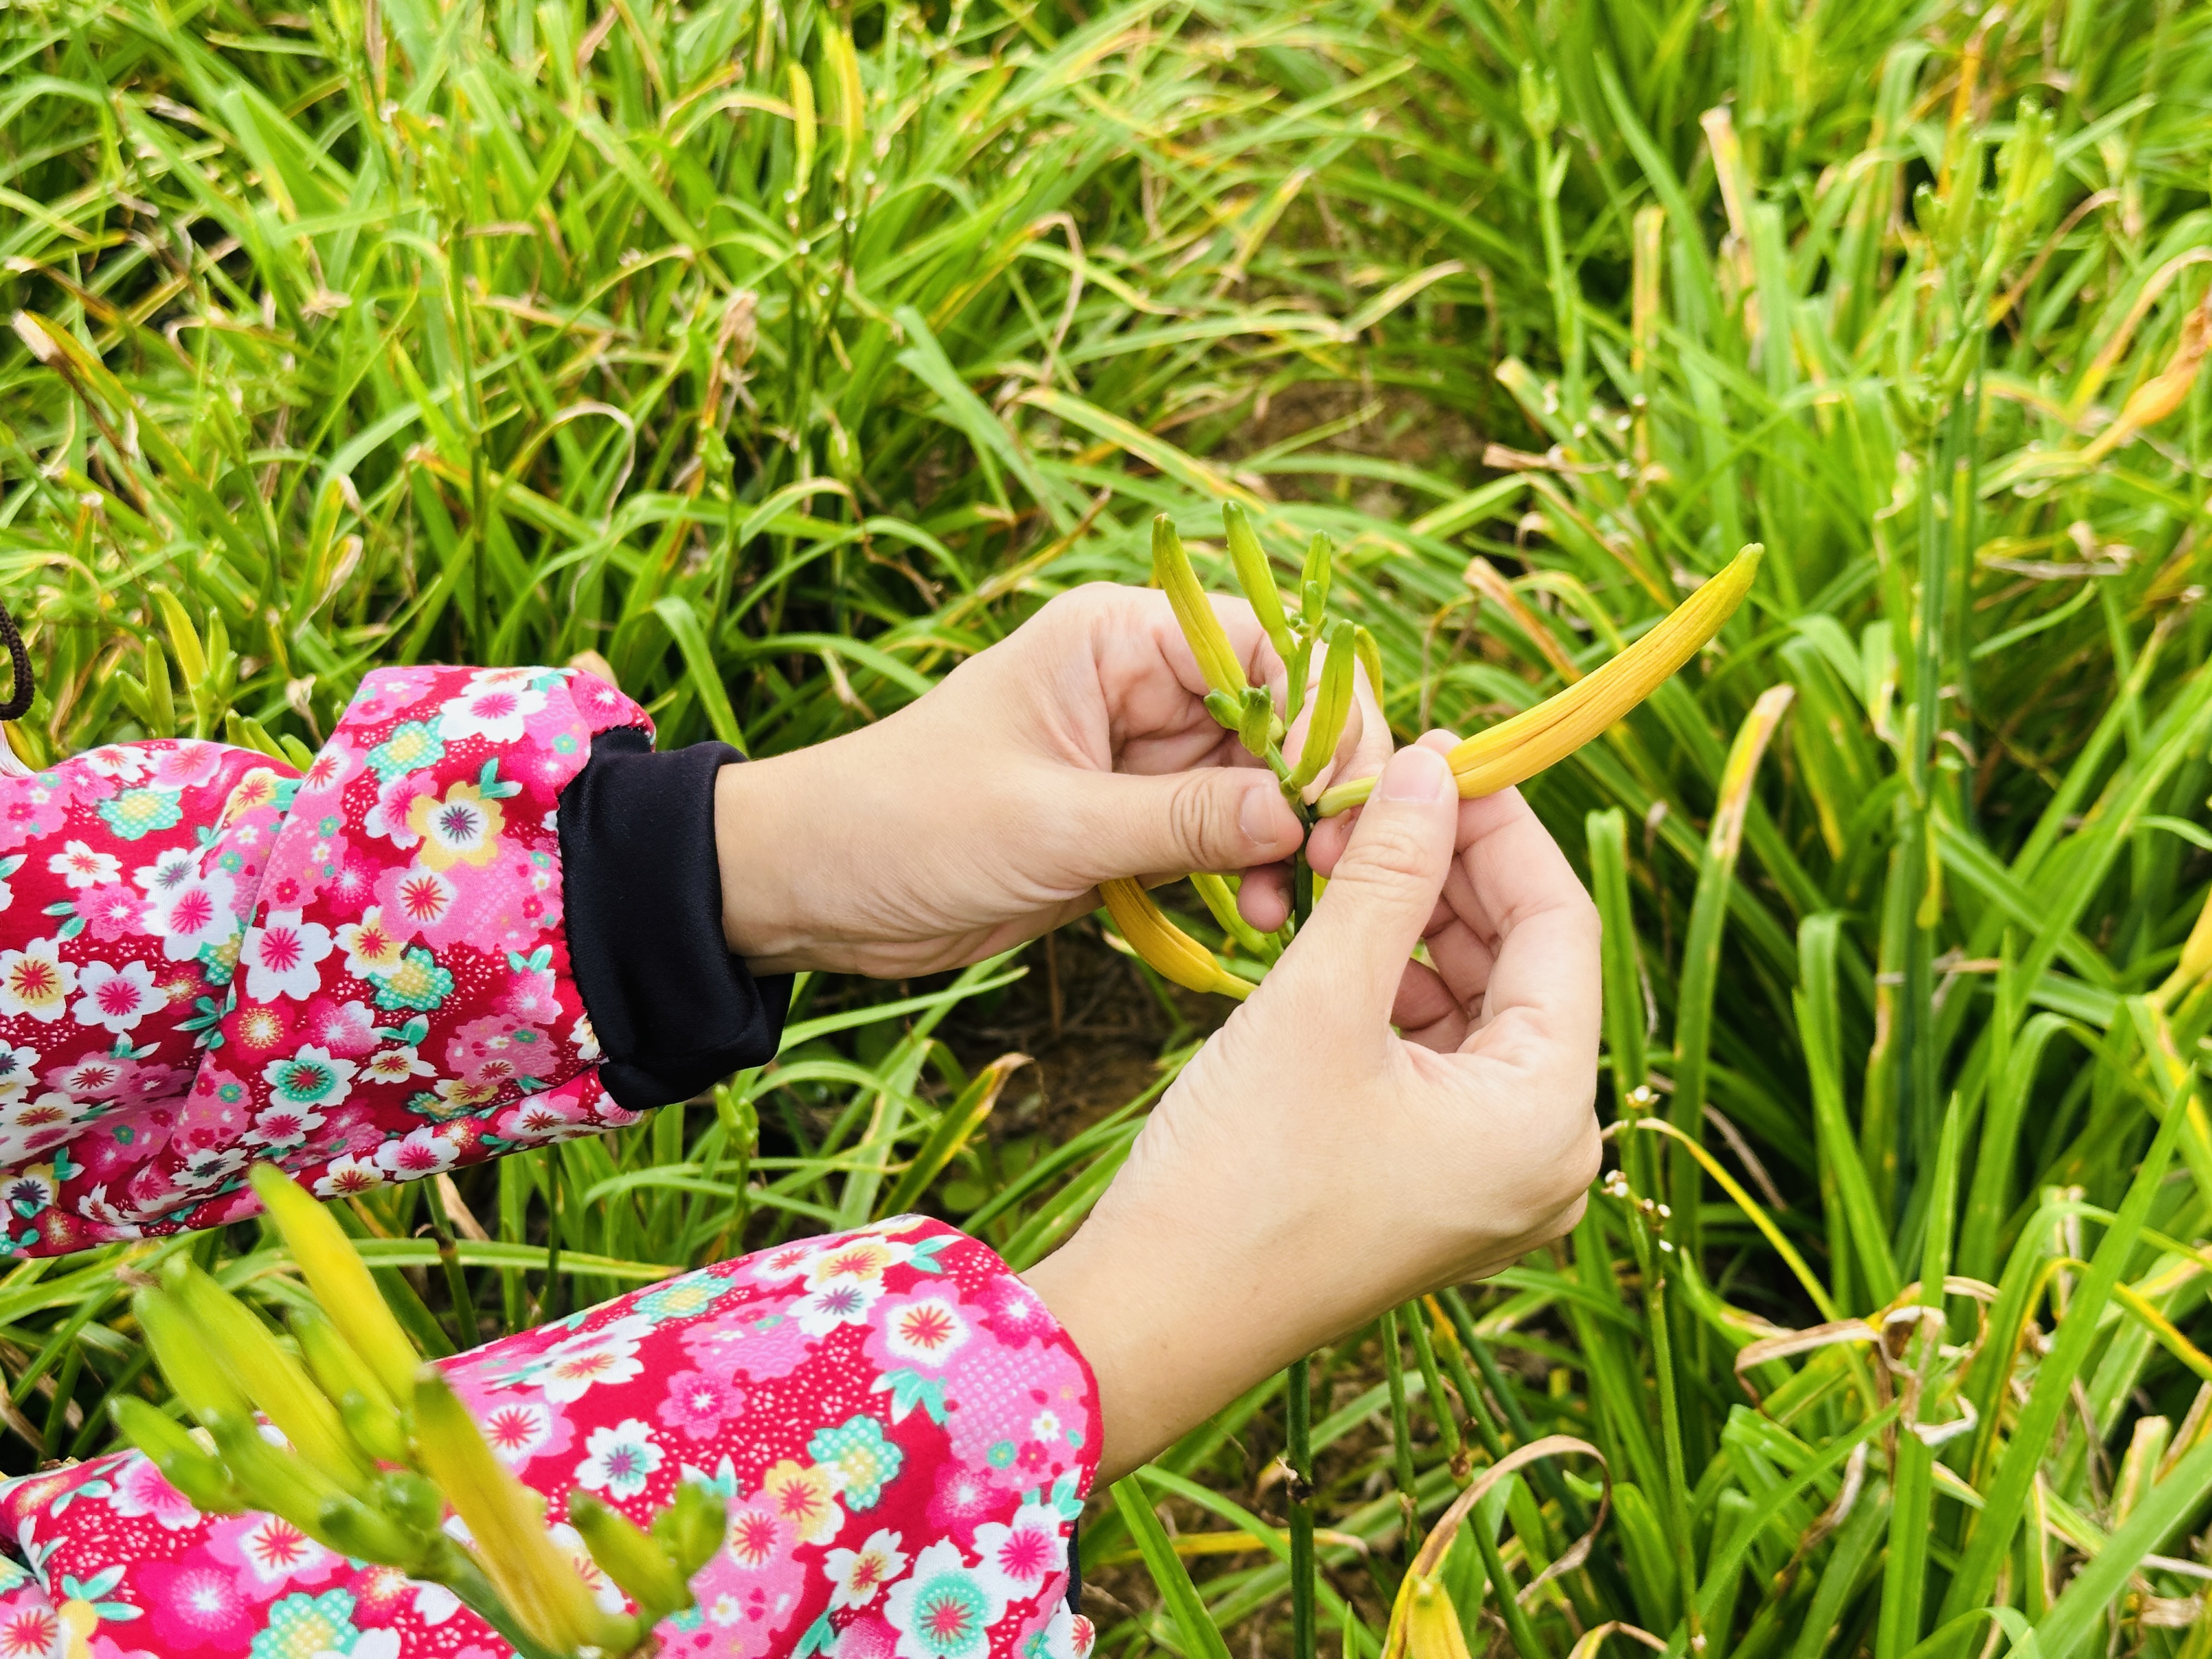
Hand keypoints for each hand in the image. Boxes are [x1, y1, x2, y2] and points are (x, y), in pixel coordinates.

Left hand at [712, 582, 1385, 976]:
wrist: (814, 887)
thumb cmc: (906, 823)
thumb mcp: (1050, 825)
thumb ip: (1181, 818)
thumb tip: (1300, 812)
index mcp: (1112, 641)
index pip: (1259, 650)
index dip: (1317, 715)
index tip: (1344, 797)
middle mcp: (1136, 685)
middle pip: (1272, 720)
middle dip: (1307, 791)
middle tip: (1326, 868)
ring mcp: (1134, 757)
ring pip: (1252, 786)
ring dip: (1275, 844)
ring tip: (1274, 907)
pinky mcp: (1125, 821)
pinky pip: (1212, 836)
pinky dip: (1237, 873)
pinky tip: (1249, 916)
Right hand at [1020, 738, 1601, 1478]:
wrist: (1153, 1321)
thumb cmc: (1238, 1176)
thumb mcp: (1320, 1003)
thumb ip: (1388, 877)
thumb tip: (1432, 769)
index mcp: (1549, 1118)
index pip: (1560, 928)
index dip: (1500, 828)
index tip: (1438, 754)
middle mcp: (1545, 1157)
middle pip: (1524, 968)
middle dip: (1449, 874)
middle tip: (1373, 800)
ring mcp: (1491, 1179)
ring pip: (1476, 1009)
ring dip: (1415, 926)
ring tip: (1339, 857)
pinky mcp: (1433, 1186)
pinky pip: (1438, 1059)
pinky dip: (1394, 990)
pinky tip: (1338, 933)